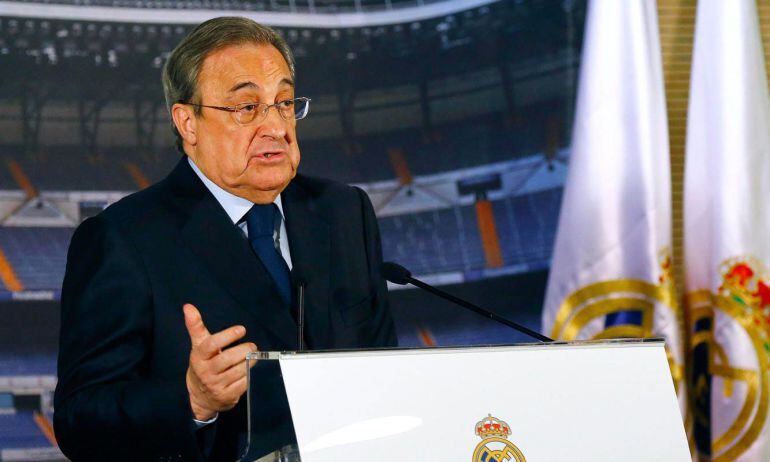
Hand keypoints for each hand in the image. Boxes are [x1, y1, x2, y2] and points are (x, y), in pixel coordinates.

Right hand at [183, 303, 256, 420]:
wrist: (200, 396)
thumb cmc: (203, 365)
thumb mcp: (198, 346)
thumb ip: (196, 326)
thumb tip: (188, 307)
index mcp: (198, 357)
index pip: (211, 345)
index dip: (227, 336)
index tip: (241, 329)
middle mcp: (206, 372)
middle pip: (227, 359)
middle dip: (243, 350)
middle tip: (252, 345)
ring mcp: (216, 386)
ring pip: (238, 371)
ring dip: (249, 362)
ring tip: (253, 355)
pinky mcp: (227, 396)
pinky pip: (244, 384)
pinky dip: (249, 375)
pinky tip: (250, 369)